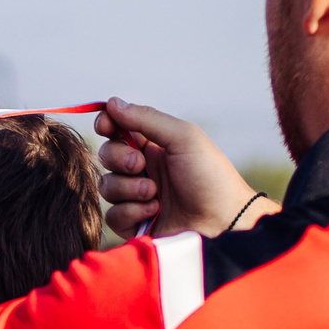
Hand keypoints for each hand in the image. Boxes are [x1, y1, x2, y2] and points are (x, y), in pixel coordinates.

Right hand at [94, 97, 264, 239]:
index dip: (107, 125)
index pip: (118, 130)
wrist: (223, 222)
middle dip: (118, 158)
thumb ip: (146, 119)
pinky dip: (131, 211)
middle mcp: (143, 170)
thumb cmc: (210, 177)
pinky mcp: (135, 225)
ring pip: (107, 186)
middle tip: (140, 165)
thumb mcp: (183, 138)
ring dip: (128, 188)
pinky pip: (114, 215)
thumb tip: (113, 103)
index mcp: (153, 145)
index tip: (105, 125)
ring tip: (155, 194)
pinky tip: (155, 211)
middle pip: (107, 156)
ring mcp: (137, 198)